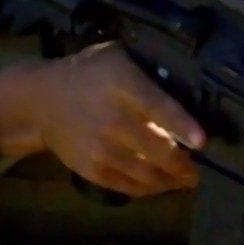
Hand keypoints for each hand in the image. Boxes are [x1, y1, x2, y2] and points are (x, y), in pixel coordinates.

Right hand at [0, 42, 204, 197]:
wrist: (41, 101)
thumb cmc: (88, 74)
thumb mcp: (116, 56)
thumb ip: (148, 69)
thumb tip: (191, 82)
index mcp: (121, 85)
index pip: (158, 107)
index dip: (182, 126)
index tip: (202, 142)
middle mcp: (112, 119)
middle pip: (158, 150)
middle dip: (184, 165)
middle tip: (198, 169)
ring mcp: (101, 149)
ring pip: (147, 174)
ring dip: (172, 181)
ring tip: (185, 179)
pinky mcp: (92, 170)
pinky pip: (128, 186)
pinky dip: (149, 189)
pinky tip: (161, 184)